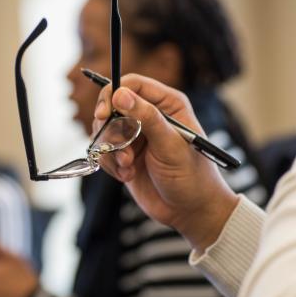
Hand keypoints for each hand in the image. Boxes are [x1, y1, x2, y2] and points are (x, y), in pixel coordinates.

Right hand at [93, 74, 238, 251]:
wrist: (190, 212)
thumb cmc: (192, 176)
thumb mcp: (170, 145)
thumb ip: (146, 118)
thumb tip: (119, 94)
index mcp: (167, 104)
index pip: (132, 84)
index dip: (113, 94)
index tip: (103, 114)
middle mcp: (150, 116)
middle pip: (112, 106)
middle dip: (110, 129)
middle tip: (115, 146)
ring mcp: (136, 136)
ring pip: (105, 130)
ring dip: (111, 150)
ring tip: (128, 167)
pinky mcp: (125, 155)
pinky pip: (104, 151)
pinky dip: (111, 165)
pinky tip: (128, 176)